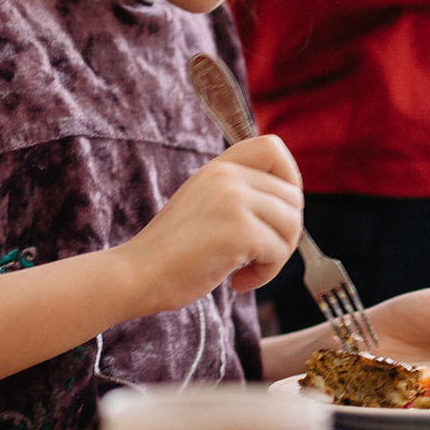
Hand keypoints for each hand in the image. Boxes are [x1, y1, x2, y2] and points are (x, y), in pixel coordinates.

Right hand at [120, 134, 303, 311]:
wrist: (137, 274)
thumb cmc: (170, 252)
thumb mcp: (203, 204)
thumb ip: (237, 195)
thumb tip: (289, 205)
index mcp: (218, 168)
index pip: (272, 147)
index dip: (289, 178)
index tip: (276, 211)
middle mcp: (227, 176)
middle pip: (292, 196)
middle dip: (285, 232)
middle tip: (259, 255)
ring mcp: (234, 200)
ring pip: (291, 225)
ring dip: (276, 256)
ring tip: (246, 271)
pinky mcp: (240, 230)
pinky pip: (278, 252)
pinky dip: (265, 275)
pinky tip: (238, 282)